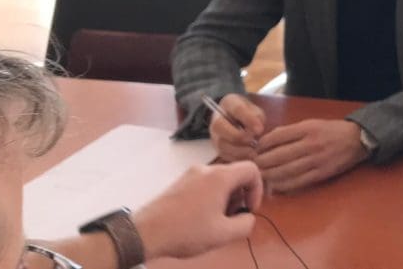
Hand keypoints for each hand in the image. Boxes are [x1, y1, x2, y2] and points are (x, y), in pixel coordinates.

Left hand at [133, 161, 262, 259]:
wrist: (145, 232)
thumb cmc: (186, 231)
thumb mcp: (223, 234)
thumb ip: (246, 224)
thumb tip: (248, 216)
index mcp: (221, 176)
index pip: (252, 170)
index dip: (257, 190)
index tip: (248, 210)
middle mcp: (207, 169)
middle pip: (235, 174)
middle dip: (240, 196)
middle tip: (231, 218)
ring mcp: (190, 174)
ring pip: (219, 180)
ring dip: (225, 198)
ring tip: (215, 221)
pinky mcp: (179, 182)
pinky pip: (204, 184)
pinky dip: (210, 197)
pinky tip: (199, 218)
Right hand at [209, 94, 265, 161]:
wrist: (235, 119)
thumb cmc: (248, 114)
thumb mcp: (256, 110)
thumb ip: (257, 118)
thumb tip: (257, 131)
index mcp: (229, 103)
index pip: (237, 109)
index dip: (248, 119)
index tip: (260, 130)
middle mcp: (217, 118)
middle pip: (221, 127)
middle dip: (239, 137)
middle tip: (254, 143)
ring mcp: (214, 134)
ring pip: (221, 143)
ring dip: (238, 151)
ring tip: (253, 153)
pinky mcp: (216, 147)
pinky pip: (223, 155)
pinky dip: (236, 159)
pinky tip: (247, 159)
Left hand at [255, 118, 369, 192]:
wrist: (357, 140)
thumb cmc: (331, 130)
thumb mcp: (311, 123)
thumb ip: (290, 132)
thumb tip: (267, 141)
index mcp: (307, 128)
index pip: (277, 137)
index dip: (262, 145)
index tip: (253, 149)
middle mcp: (310, 144)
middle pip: (278, 156)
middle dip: (261, 162)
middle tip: (250, 166)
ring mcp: (316, 160)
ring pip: (285, 171)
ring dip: (269, 176)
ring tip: (258, 177)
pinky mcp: (320, 174)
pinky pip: (297, 182)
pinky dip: (283, 186)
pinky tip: (274, 186)